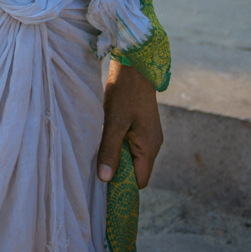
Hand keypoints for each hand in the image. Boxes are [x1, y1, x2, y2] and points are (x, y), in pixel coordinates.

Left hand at [97, 63, 161, 187]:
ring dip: (116, 156)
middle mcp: (153, 145)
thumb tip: (106, 179)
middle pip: (135, 170)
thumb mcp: (114, 122)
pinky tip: (105, 136)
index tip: (103, 181)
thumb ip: (110, 151)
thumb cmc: (124, 93)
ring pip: (131, 157)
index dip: (122, 184)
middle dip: (117, 170)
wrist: (134, 66)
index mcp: (150, 147)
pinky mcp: (142, 128)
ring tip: (100, 148)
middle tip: (97, 163)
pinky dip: (118, 145)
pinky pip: (130, 145)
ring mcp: (149, 136)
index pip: (139, 181)